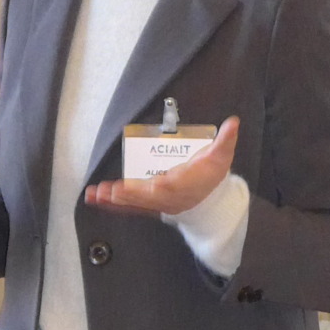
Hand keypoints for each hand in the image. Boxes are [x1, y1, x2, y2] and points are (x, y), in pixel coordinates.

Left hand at [85, 116, 239, 215]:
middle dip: (128, 194)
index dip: (158, 186)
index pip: (171, 186)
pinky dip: (111, 204)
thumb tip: (233, 123)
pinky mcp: (147, 205)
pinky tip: (96, 199)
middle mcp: (168, 196)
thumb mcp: (221, 156)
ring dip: (114, 200)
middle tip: (110, 191)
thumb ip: (226, 140)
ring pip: (133, 203)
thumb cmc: (210, 176)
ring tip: (97, 194)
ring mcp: (156, 203)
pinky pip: (127, 206)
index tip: (150, 184)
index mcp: (185, 183)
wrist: (208, 202)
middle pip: (147, 197)